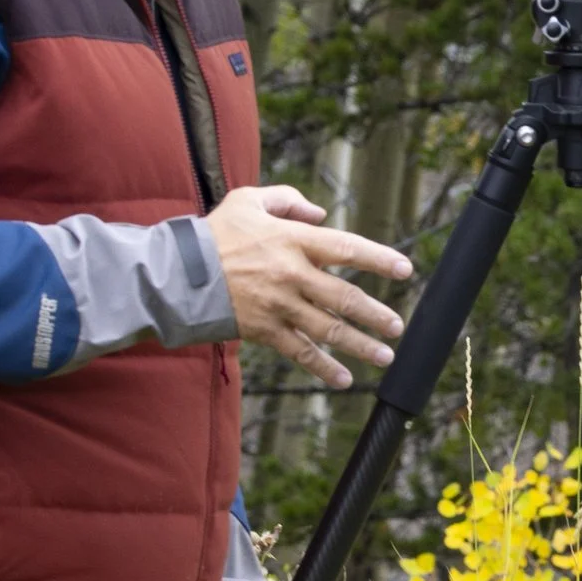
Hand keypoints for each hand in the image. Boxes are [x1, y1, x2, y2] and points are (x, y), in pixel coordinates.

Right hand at [210, 185, 412, 388]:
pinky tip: (344, 380)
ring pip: (328, 330)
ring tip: (385, 356)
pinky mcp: (264, 330)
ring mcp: (278, 306)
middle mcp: (291, 274)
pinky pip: (300, 353)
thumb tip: (321, 215)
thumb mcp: (248, 200)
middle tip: (397, 326)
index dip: (378, 259)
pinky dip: (323, 368)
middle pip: (344, 297)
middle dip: (376, 314)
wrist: (176, 274)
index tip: (405, 269)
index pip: (346, 248)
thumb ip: (288, 201)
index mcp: (291, 240)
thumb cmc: (214, 233)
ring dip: (360, 345)